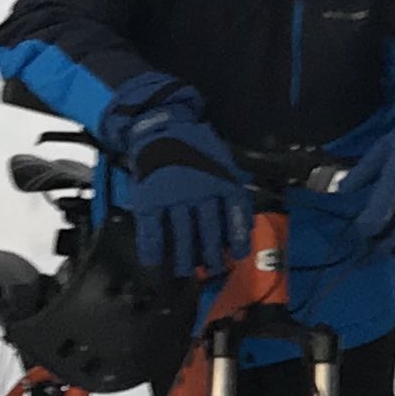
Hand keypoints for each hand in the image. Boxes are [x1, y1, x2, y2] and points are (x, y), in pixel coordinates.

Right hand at [99, 83, 252, 276]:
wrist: (162, 125)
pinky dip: (153, 246)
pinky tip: (153, 261)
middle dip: (210, 254)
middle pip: (207, 230)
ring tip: (185, 271)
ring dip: (184, 256)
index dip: (235, 237)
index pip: (232, 215)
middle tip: (212, 270)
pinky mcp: (150, 198)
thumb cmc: (196, 145)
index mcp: (220, 180)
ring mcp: (173, 195)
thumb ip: (232, 188)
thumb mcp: (222, 161)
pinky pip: (152, 228)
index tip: (236, 255)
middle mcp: (199, 191)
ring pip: (181, 234)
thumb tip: (244, 223)